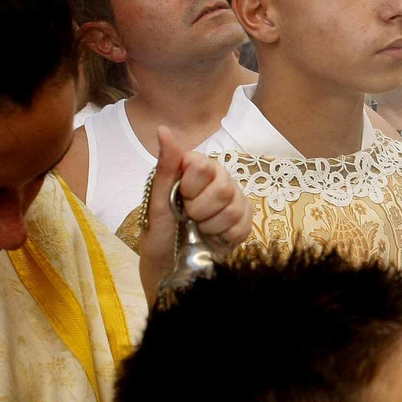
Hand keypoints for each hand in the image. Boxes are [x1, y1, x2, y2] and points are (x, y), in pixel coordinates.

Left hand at [137, 127, 252, 303]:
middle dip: (199, 209)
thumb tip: (164, 130)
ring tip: (200, 230)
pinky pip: (243, 224)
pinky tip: (214, 237)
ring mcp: (235, 201)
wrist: (170, 271)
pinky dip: (223, 235)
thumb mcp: (156, 202)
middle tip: (189, 217)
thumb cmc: (159, 236)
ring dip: (210, 224)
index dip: (191, 185)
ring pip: (233, 206)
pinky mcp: (245, 223)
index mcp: (196, 171)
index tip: (180, 198)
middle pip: (222, 186)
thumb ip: (165, 167)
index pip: (204, 164)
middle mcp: (218, 181)